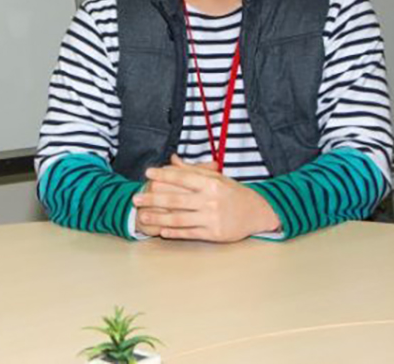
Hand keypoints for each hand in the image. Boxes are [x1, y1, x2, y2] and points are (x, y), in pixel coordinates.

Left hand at [133, 155, 279, 241]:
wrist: (257, 212)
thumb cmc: (233, 192)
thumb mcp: (216, 177)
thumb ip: (192, 170)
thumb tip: (172, 159)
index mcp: (210, 183)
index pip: (182, 178)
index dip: (163, 175)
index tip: (148, 173)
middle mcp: (210, 200)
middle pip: (175, 200)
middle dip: (153, 199)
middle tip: (136, 198)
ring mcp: (212, 218)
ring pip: (179, 218)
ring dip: (158, 218)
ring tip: (142, 216)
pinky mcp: (214, 234)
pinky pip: (189, 232)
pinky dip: (174, 232)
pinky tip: (161, 231)